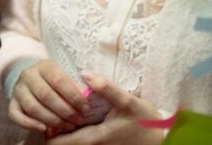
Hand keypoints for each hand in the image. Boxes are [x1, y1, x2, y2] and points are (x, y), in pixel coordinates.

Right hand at [9, 60, 89, 133]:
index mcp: (44, 66)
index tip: (86, 108)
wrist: (36, 80)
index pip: (58, 80)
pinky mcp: (12, 103)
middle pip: (45, 95)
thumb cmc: (57, 82)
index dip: (73, 96)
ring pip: (32, 107)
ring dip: (52, 120)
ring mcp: (18, 90)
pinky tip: (44, 129)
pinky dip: (29, 124)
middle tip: (78, 120)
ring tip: (66, 126)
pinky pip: (15, 115)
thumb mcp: (67, 76)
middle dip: (65, 111)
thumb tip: (87, 95)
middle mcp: (28, 76)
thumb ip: (76, 85)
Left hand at [48, 71, 162, 144]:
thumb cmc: (146, 122)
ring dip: (64, 134)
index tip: (47, 114)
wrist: (165, 140)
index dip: (48, 130)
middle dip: (53, 130)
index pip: (59, 143)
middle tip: (51, 112)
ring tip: (61, 115)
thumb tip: (85, 73)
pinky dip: (74, 136)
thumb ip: (106, 88)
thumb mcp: (128, 101)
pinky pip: (83, 144)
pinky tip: (76, 122)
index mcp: (95, 139)